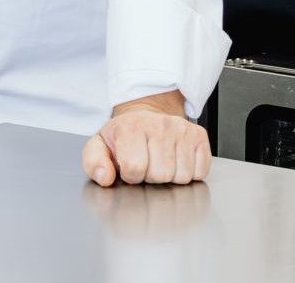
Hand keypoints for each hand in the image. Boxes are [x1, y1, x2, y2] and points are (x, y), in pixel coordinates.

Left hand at [82, 93, 210, 185]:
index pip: (134, 168)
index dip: (131, 175)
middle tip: (147, 163)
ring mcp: (181, 129)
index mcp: (130, 127)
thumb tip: (105, 178)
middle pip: (160, 175)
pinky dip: (189, 173)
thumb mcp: (99, 146)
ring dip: (170, 177)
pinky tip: (177, 161)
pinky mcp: (199, 135)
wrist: (145, 117)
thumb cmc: (123, 136)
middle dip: (151, 176)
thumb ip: (94, 163)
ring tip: (160, 162)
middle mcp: (159, 124)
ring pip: (182, 176)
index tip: (129, 166)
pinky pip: (200, 172)